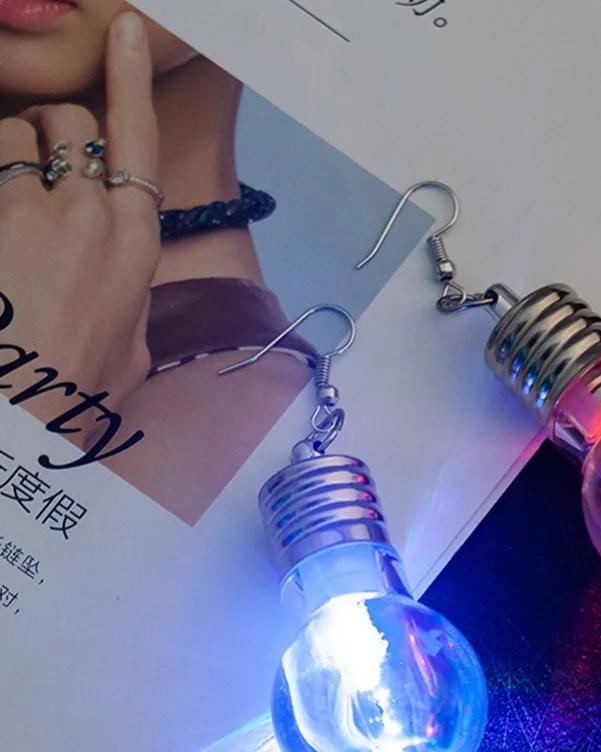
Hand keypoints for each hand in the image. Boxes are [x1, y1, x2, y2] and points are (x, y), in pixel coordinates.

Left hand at [0, 12, 159, 414]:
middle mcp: (85, 208)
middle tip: (40, 172)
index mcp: (135, 240)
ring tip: (8, 204)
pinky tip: (1, 225)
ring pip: (13, 132)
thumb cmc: (80, 390)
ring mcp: (23, 206)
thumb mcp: (129, 346)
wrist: (18, 414)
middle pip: (68, 121)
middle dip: (53, 133)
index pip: (136, 134)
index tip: (122, 27)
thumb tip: (113, 278)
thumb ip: (125, 293)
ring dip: (10, 153)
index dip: (130, 75)